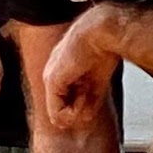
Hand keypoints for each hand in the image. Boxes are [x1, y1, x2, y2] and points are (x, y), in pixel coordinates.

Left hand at [43, 6, 119, 129]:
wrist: (101, 33)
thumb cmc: (103, 49)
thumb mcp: (97, 83)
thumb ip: (89, 101)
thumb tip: (84, 119)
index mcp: (61, 72)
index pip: (65, 102)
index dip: (82, 106)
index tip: (93, 96)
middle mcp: (52, 75)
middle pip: (61, 110)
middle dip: (79, 110)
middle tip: (91, 95)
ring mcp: (49, 78)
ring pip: (58, 115)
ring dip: (77, 111)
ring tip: (88, 93)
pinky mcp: (52, 81)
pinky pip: (58, 113)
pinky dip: (74, 111)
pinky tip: (84, 94)